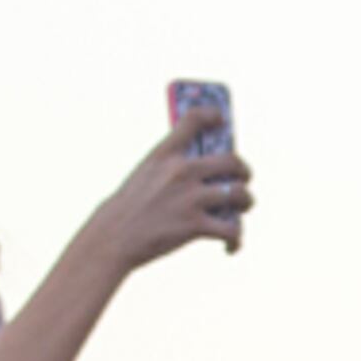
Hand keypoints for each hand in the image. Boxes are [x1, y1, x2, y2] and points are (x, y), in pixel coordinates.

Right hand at [84, 103, 255, 269]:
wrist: (113, 237)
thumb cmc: (129, 207)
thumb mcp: (145, 174)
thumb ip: (171, 167)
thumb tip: (205, 169)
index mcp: (164, 153)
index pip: (193, 119)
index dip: (212, 114)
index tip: (221, 120)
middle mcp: (181, 170)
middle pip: (233, 161)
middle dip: (244, 171)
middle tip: (242, 179)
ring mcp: (190, 197)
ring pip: (240, 193)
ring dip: (246, 202)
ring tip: (241, 209)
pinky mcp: (195, 225)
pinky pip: (233, 230)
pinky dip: (236, 239)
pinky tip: (230, 245)